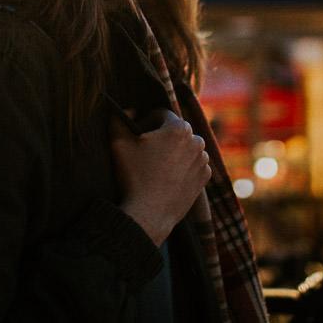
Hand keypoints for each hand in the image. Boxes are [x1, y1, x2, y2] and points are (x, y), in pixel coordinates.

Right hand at [110, 109, 210, 245]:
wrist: (149, 213)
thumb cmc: (134, 175)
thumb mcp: (119, 142)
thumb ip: (118, 117)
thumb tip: (127, 109)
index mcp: (179, 127)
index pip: (160, 114)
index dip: (145, 122)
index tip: (136, 137)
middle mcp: (197, 141)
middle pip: (174, 131)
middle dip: (161, 137)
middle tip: (144, 153)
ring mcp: (203, 161)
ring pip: (185, 147)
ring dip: (173, 151)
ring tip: (155, 166)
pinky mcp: (204, 178)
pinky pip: (193, 164)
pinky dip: (182, 167)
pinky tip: (167, 177)